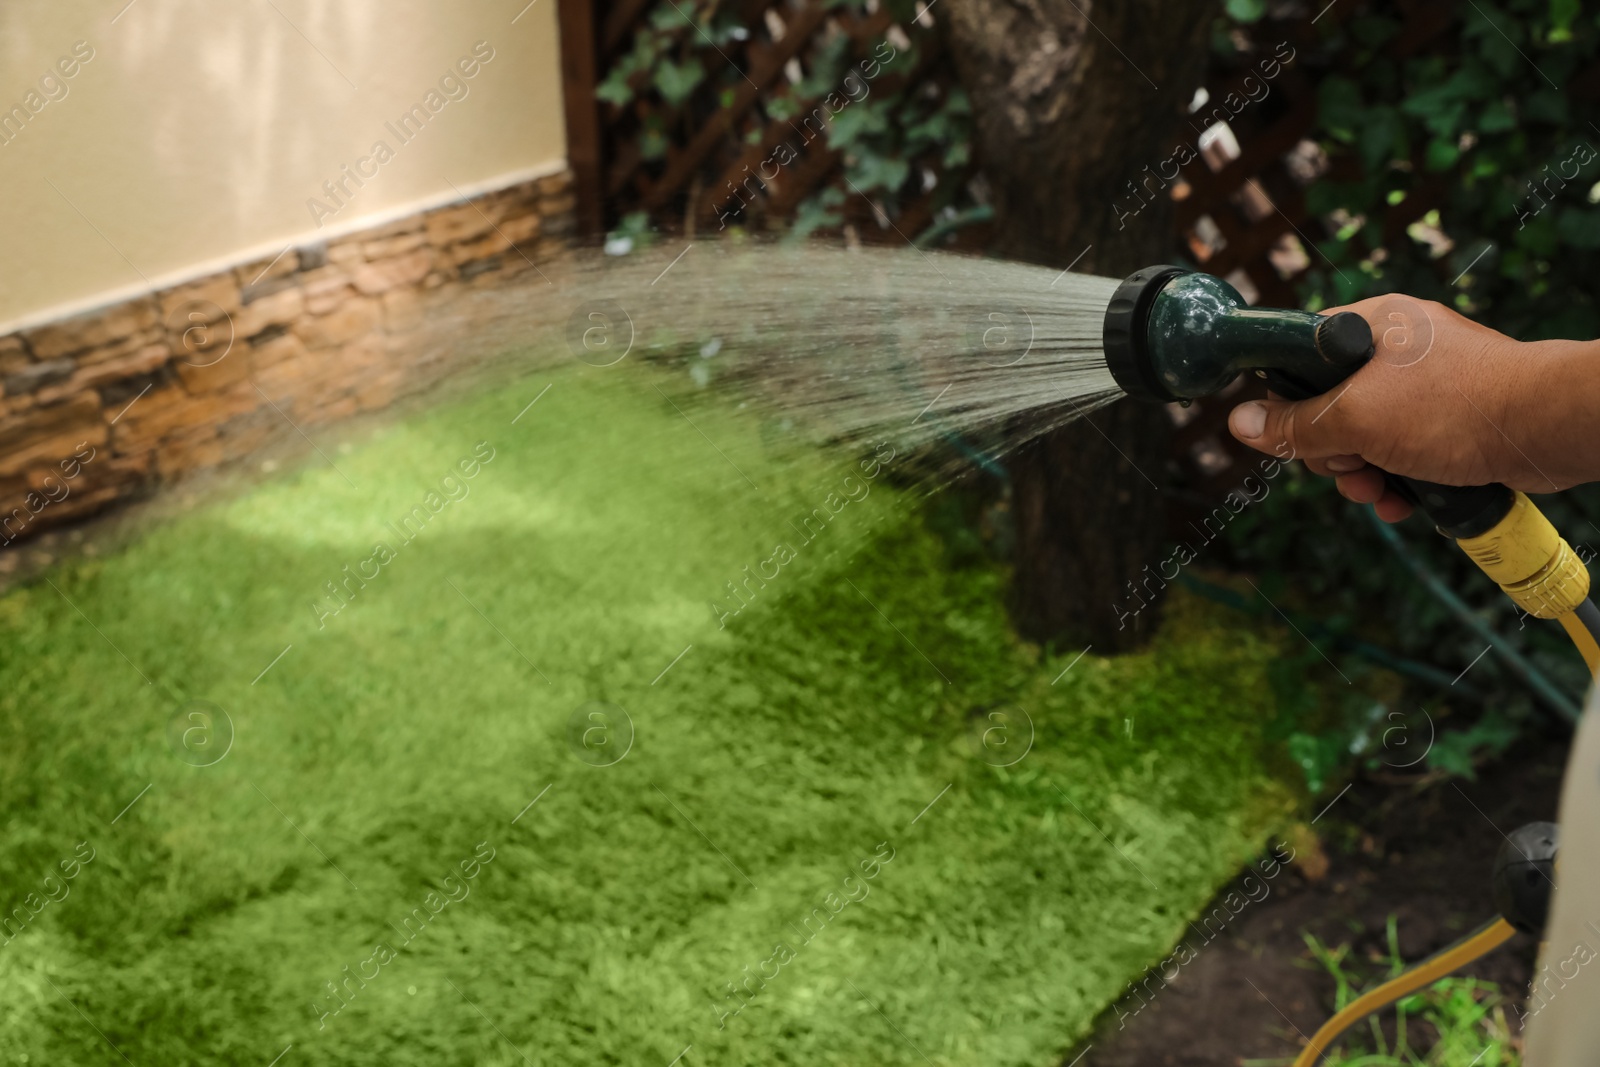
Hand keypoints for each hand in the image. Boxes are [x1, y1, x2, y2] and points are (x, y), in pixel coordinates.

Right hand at [1226, 294, 1590, 521]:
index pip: (1300, 357)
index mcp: (1370, 326)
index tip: (1299, 435)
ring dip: (1363, 474)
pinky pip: (1402, 449)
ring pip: (1365, 435)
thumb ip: (1296, 425)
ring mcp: (1426, 385)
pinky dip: (1396, 478)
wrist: (1545, 428)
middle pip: (1329, 406)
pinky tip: (1403, 501)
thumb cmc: (1457, 407)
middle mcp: (1396, 350)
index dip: (1289, 403)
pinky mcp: (1450, 417)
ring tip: (1379, 493)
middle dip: (1333, 452)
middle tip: (1350, 467)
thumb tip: (1240, 423)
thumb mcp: (1357, 419)